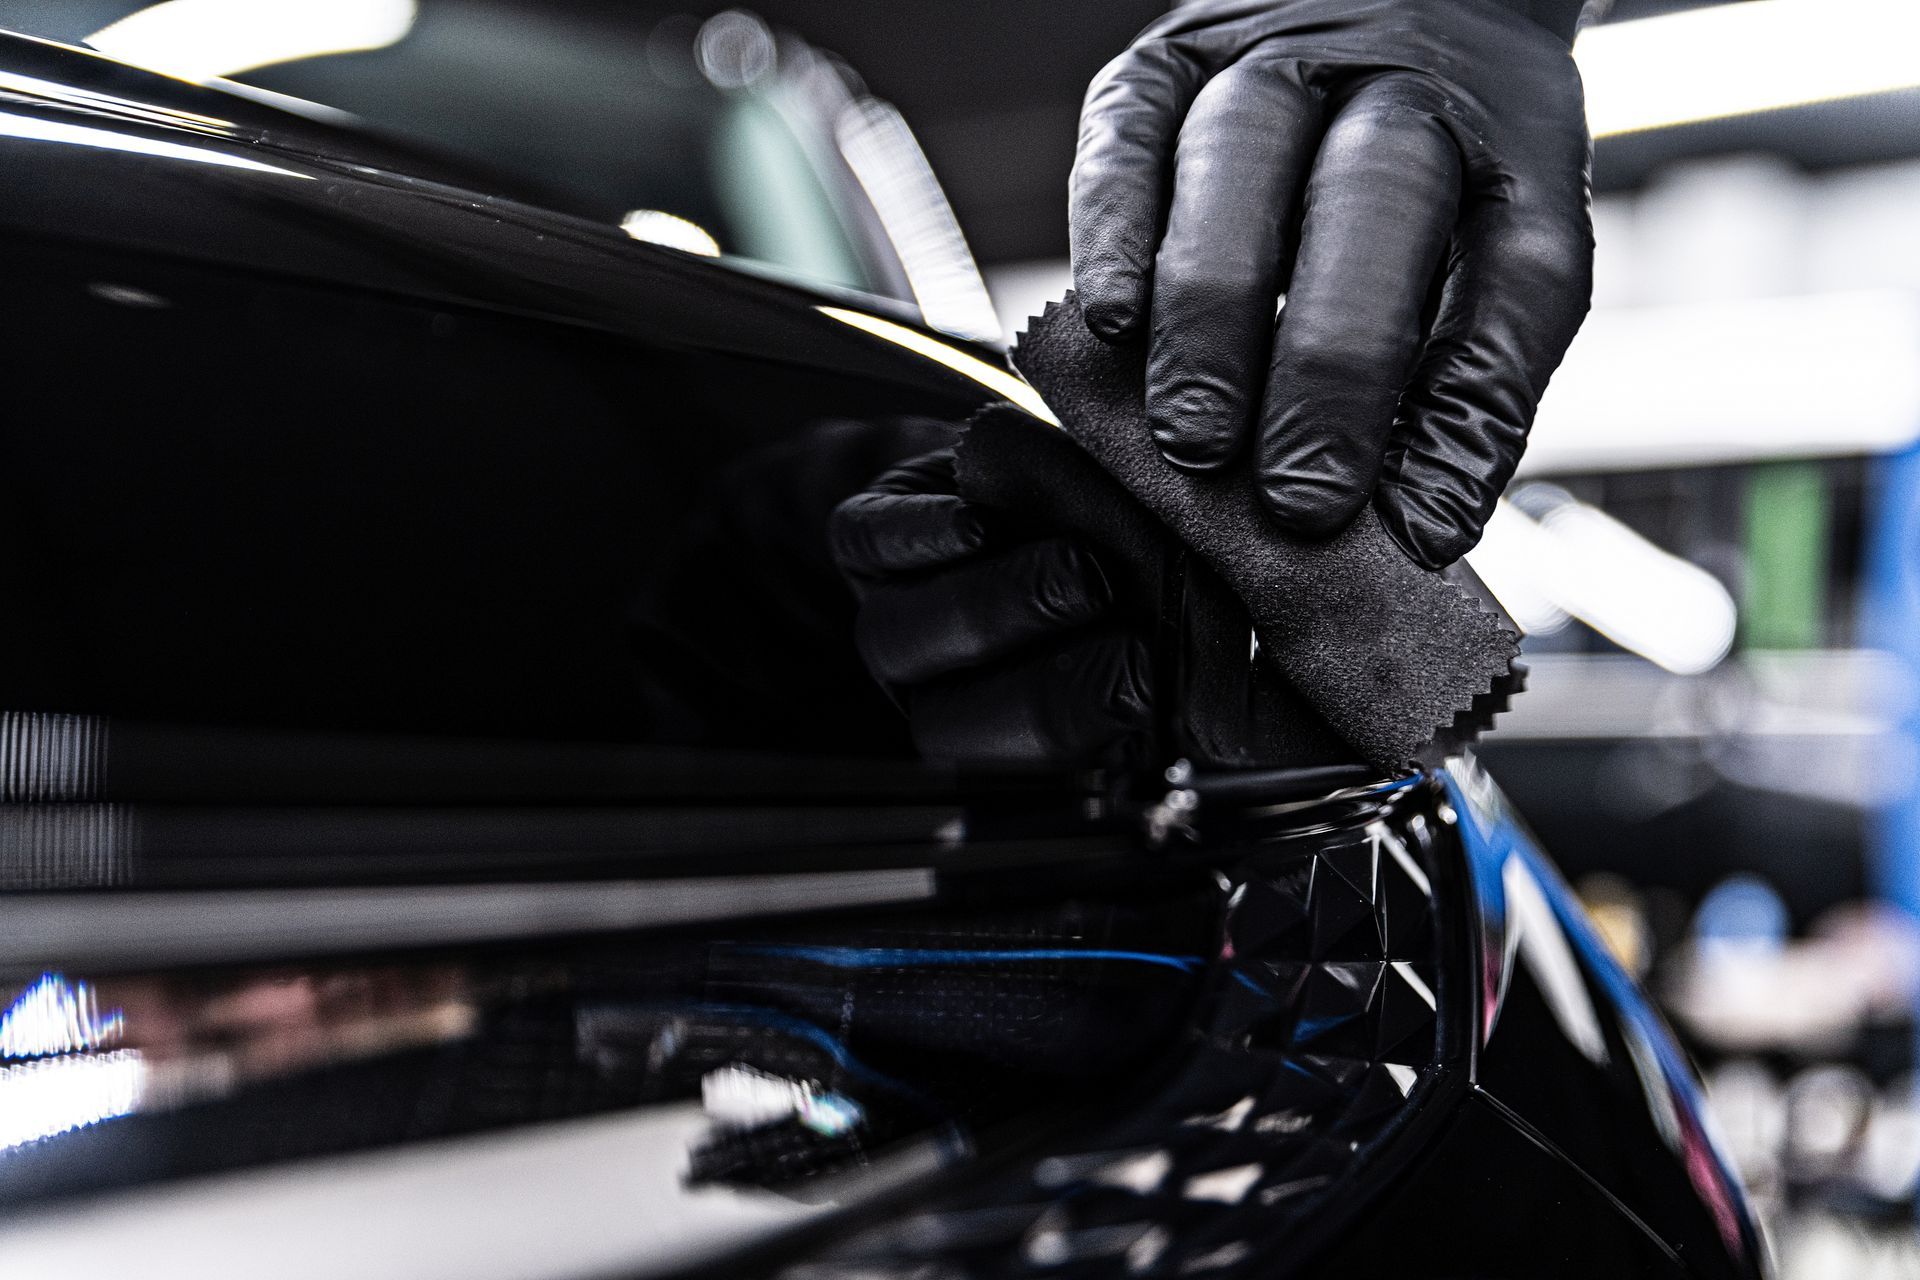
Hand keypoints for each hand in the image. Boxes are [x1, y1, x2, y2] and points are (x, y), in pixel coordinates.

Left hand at [829, 450, 1152, 764]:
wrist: (1035, 469)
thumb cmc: (1113, 543)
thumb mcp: (1151, 603)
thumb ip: (1171, 646)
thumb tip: (1221, 678)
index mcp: (1003, 720)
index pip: (1027, 753)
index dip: (1084, 718)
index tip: (1148, 675)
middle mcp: (931, 684)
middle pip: (946, 720)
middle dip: (1037, 678)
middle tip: (1116, 619)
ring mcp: (887, 613)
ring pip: (901, 638)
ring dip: (991, 606)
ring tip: (1077, 566)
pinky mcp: (860, 537)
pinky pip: (868, 547)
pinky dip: (921, 537)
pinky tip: (980, 525)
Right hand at [1071, 0, 1592, 567]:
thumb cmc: (1432, 162)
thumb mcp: (1488, 246)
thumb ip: (1463, 380)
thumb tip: (1418, 526)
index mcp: (1514, 139)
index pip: (1518, 269)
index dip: (1473, 404)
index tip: (1419, 528)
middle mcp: (1400, 76)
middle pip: (1375, 201)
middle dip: (1330, 367)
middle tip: (1294, 498)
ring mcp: (1275, 53)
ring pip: (1239, 161)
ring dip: (1212, 317)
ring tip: (1194, 440)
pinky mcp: (1164, 59)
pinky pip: (1127, 138)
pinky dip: (1113, 234)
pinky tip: (1108, 321)